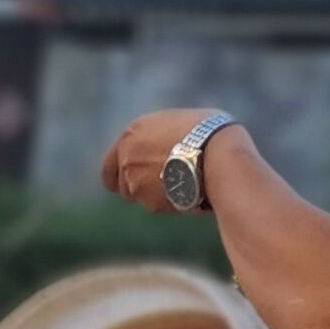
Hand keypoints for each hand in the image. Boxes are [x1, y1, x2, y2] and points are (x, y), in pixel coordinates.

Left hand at [101, 110, 223, 211]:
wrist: (219, 154)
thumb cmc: (209, 132)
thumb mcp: (177, 122)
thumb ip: (159, 136)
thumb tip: (162, 145)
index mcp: (133, 133)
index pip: (110, 164)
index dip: (118, 175)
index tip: (127, 182)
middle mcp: (127, 157)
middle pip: (122, 185)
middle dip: (139, 186)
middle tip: (162, 184)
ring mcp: (135, 181)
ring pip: (138, 197)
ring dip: (153, 195)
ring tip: (181, 183)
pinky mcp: (149, 202)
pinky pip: (156, 206)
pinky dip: (168, 203)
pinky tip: (187, 191)